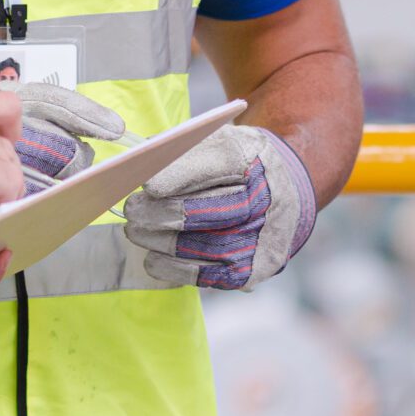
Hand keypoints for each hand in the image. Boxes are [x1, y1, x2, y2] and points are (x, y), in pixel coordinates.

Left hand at [121, 125, 317, 291]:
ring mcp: (260, 240)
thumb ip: (182, 146)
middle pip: (205, 211)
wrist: (283, 196)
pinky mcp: (252, 272)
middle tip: (132, 210)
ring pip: (199, 246)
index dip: (179, 176)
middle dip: (159, 213)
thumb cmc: (237, 165)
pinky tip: (152, 257)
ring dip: (158, 241)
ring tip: (135, 230)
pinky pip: (204, 275)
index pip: (218, 164)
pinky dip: (171, 268)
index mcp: (255, 158)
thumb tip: (138, 159)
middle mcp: (265, 201)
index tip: (148, 184)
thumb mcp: (218, 140)